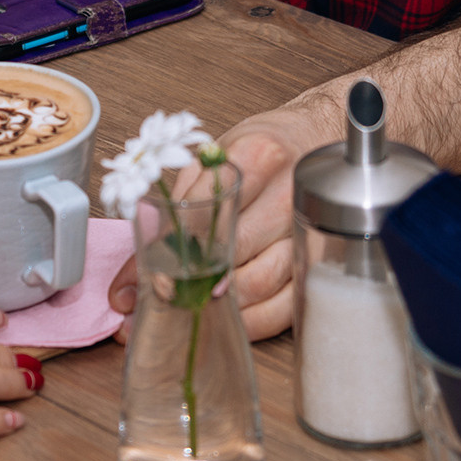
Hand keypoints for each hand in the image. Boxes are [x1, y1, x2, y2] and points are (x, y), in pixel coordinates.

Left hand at [107, 93, 341, 341]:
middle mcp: (288, 194)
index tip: (146, 280)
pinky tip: (232, 319)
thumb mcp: (212, 161)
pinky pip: (286, 304)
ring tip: (190, 313)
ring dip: (219, 307)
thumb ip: (177, 206)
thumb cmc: (262, 150)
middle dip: (188, 285)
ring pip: (258, 284)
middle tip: (162, 303)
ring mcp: (310, 231)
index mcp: (257, 158)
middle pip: (230, 253)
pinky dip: (254, 320)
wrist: (318, 140)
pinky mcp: (321, 262)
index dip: (169, 252)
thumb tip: (138, 266)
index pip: (203, 213)